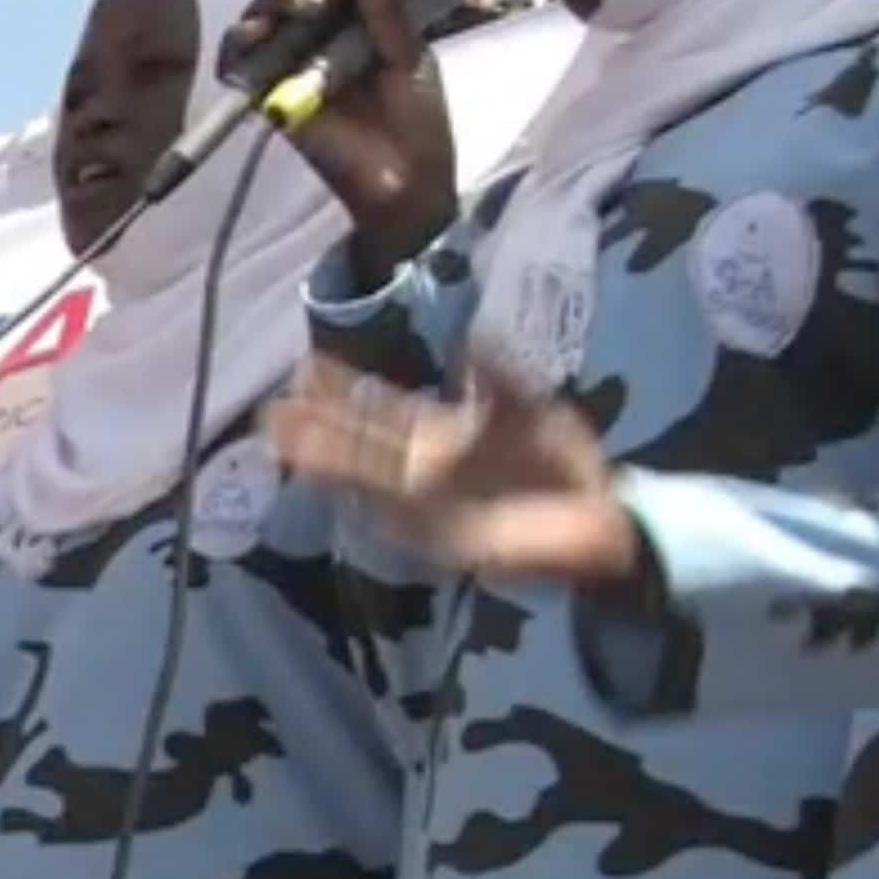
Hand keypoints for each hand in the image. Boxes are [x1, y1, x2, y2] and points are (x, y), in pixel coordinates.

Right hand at [223, 0, 456, 276]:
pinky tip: (266, 31)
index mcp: (355, 15)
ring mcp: (291, 60)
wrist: (407, 182)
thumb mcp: (411, 54)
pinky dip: (242, 37)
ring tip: (312, 3)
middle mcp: (318, 31)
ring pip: (262, 7)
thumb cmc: (418, 121)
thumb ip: (386, 9)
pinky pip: (236, 57)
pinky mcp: (268, 93)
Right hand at [266, 354, 639, 583]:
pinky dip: (379, 504)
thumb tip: (473, 338)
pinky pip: (405, 520)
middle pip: (364, 446)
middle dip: (322, 429)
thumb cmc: (566, 469)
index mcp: (444, 439)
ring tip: (287, 445)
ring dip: (332, 465)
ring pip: (373, 481)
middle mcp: (428, 471)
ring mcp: (434, 507)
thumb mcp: (534, 409)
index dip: (347, 392)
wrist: (603, 525)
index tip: (307, 366)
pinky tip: (346, 490)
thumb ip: (501, 379)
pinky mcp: (451, 540)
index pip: (383, 412)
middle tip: (274, 410)